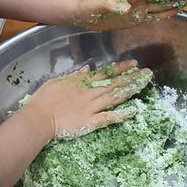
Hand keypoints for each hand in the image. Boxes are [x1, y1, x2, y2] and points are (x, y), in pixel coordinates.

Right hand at [20, 60, 151, 140]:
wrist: (39, 117)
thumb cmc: (44, 99)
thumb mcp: (58, 81)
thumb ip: (74, 75)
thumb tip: (87, 69)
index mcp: (82, 82)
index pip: (105, 73)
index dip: (120, 68)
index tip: (134, 63)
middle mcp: (90, 93)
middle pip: (114, 84)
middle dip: (131, 78)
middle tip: (147, 73)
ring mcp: (91, 107)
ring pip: (114, 97)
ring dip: (130, 90)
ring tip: (144, 84)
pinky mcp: (90, 122)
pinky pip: (108, 118)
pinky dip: (121, 114)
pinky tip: (134, 110)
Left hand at [71, 0, 186, 30]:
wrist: (82, 13)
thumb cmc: (89, 6)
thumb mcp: (97, 5)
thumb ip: (111, 4)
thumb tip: (125, 8)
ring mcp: (138, 6)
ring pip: (162, 3)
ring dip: (178, 1)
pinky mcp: (136, 17)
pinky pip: (155, 14)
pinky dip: (167, 12)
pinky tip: (178, 9)